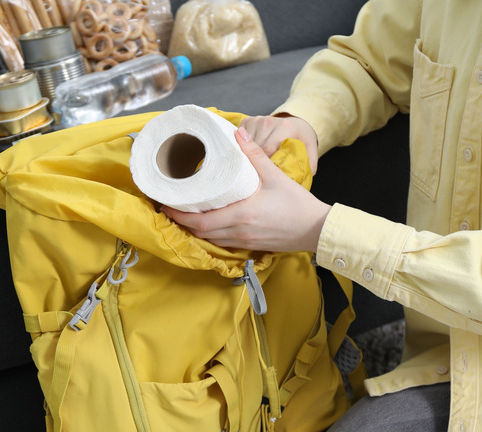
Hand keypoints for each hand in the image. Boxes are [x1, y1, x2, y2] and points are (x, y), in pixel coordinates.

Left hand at [161, 127, 330, 252]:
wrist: (316, 229)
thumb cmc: (297, 204)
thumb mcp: (275, 176)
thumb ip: (254, 155)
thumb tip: (237, 134)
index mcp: (241, 215)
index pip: (200, 221)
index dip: (179, 214)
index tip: (165, 204)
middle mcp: (239, 232)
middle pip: (200, 232)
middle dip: (181, 222)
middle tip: (169, 207)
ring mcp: (244, 242)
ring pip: (210, 240)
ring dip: (194, 229)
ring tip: (184, 214)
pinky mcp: (251, 246)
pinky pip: (223, 243)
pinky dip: (210, 235)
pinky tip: (208, 224)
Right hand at [240, 115, 318, 174]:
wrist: (296, 122)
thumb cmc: (301, 138)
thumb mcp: (309, 149)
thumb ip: (309, 164)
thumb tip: (299, 181)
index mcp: (285, 127)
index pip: (267, 150)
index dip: (263, 166)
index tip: (263, 177)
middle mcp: (268, 121)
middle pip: (254, 148)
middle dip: (254, 163)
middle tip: (257, 177)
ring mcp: (256, 120)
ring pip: (244, 145)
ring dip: (247, 157)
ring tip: (252, 167)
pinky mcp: (247, 120)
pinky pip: (238, 139)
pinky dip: (241, 149)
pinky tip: (247, 156)